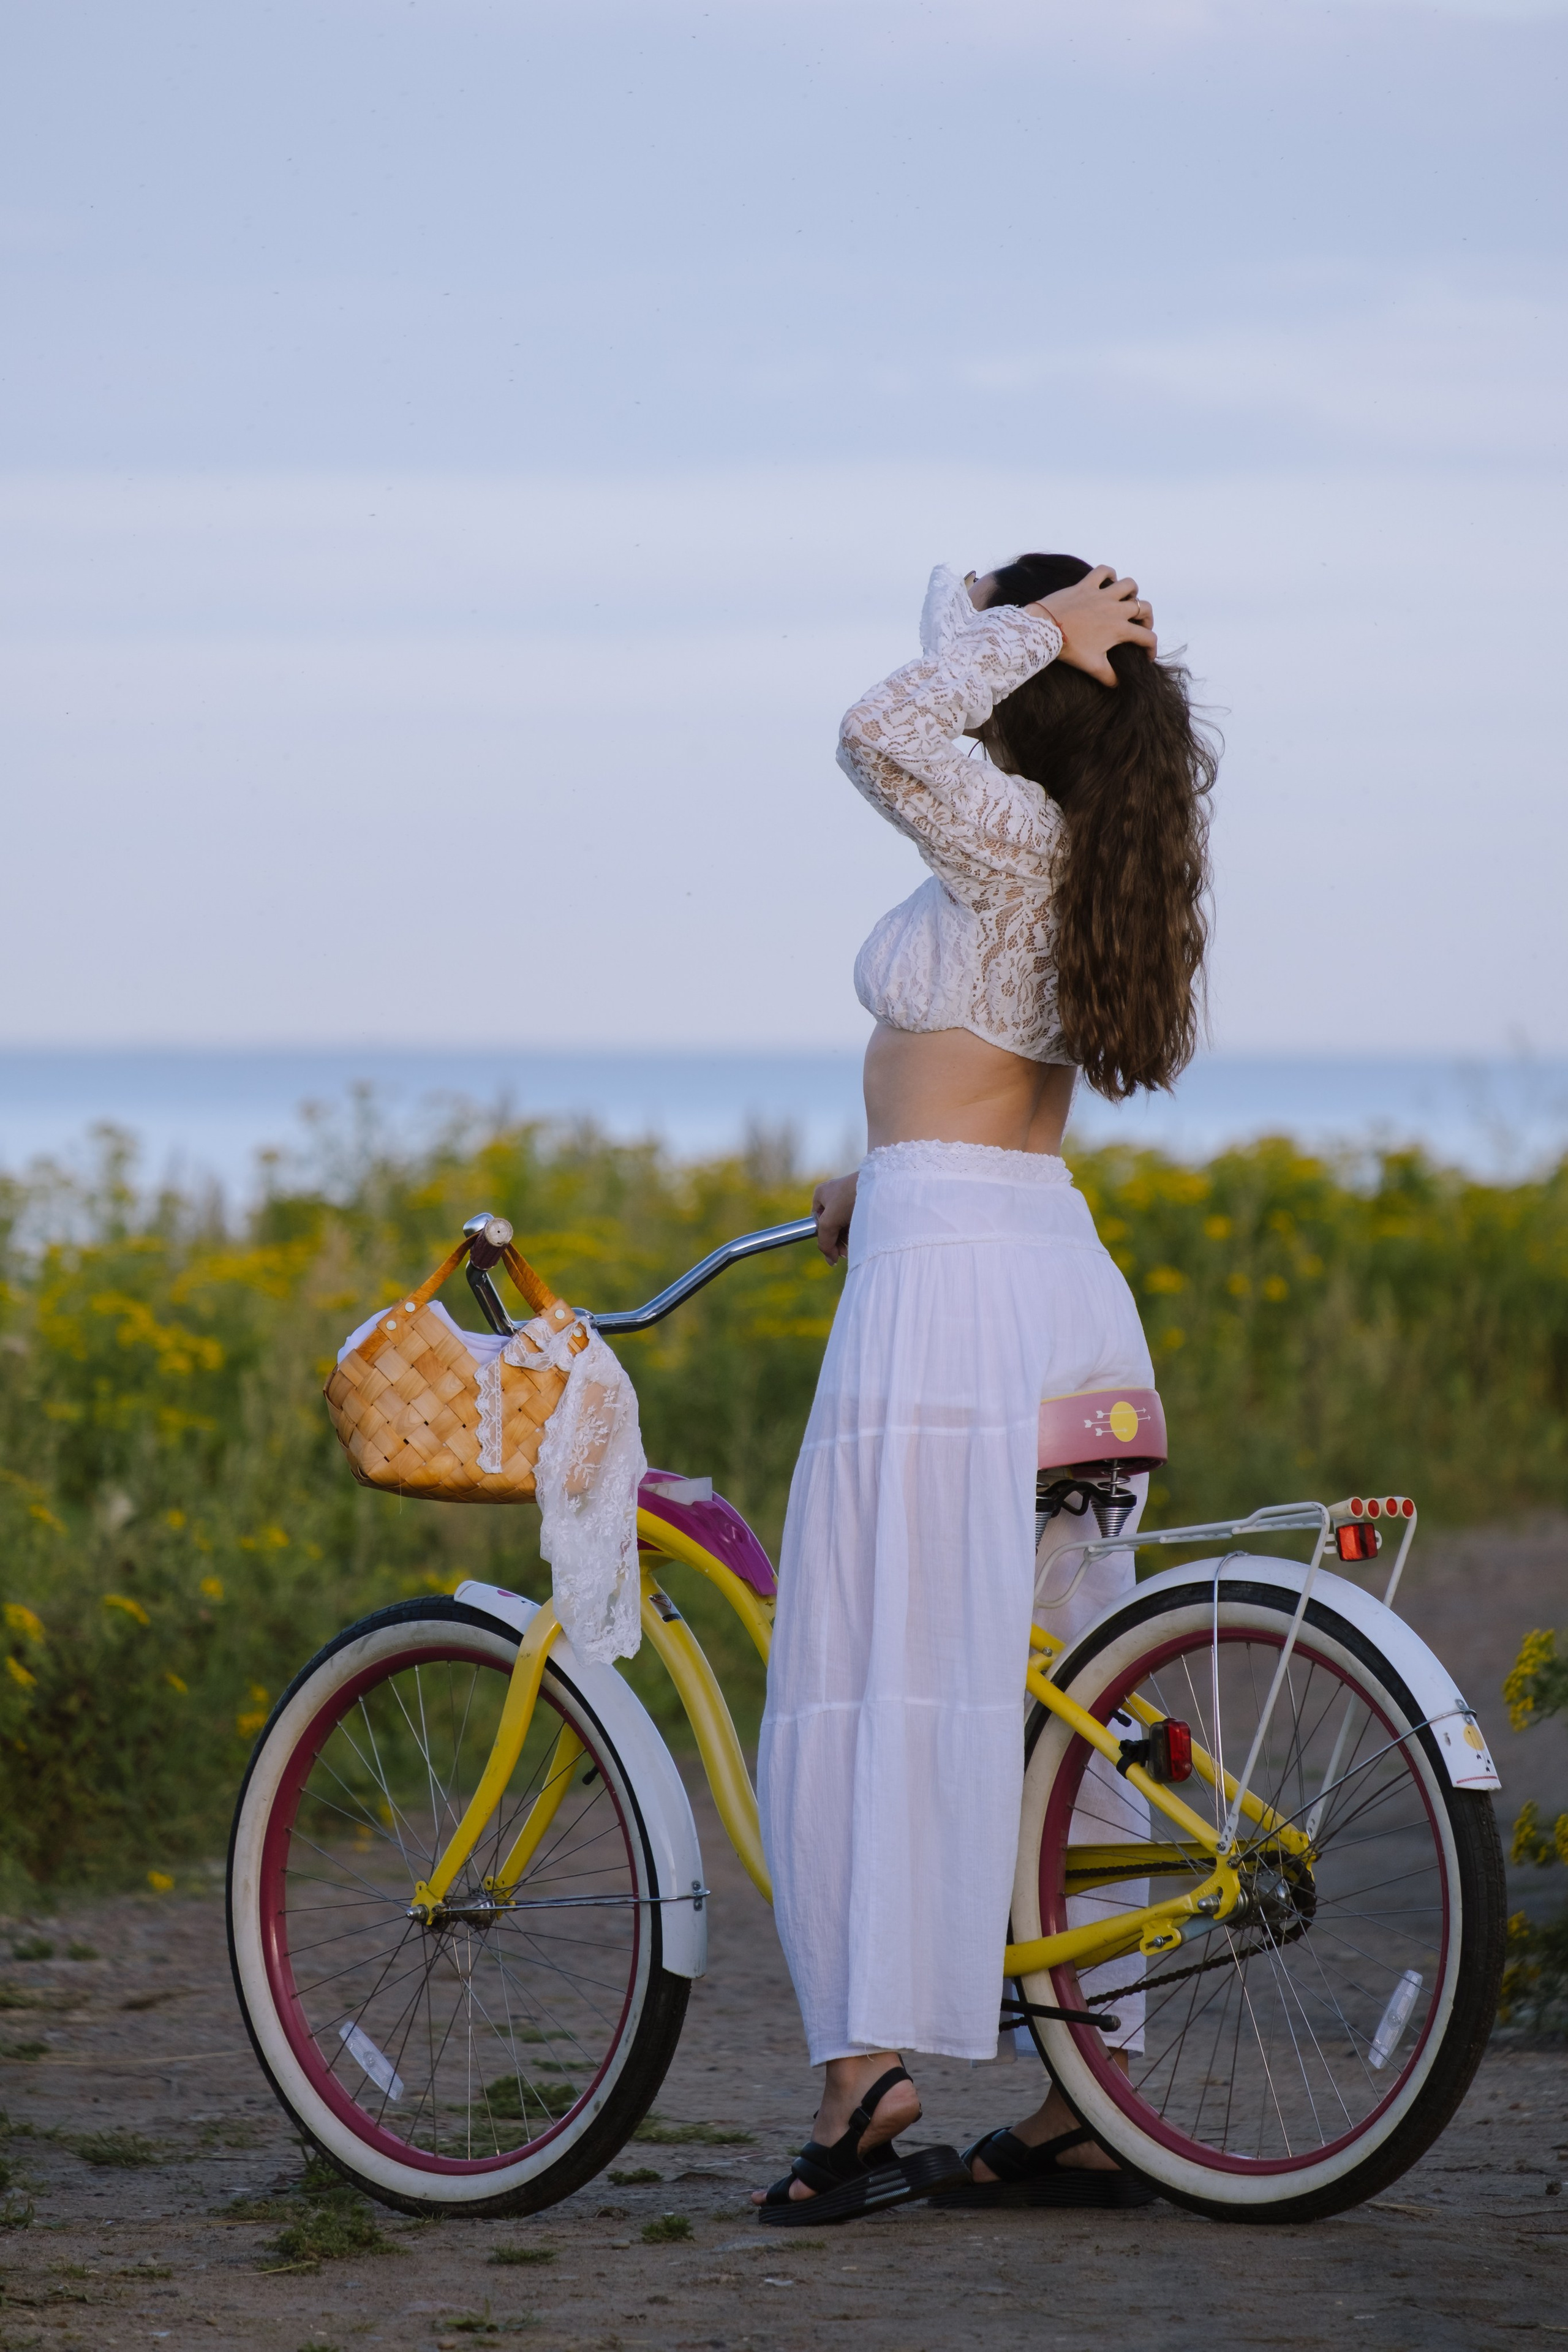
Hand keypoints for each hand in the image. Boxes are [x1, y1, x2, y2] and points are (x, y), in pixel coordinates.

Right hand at [811, 1172, 858, 1264]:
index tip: (834, 1254)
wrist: (878, 1184)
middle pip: (832, 1226)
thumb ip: (824, 1241)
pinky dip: (858, 1230)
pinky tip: (862, 1238)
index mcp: (821, 1194)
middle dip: (838, 1241)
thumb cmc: (849, 1198)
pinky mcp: (863, 1201)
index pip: (818, 1224)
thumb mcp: (829, 1222)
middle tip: (845, 1254)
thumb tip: (830, 1260)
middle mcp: (834, 1195)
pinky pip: (857, 1220)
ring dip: (848, 1238)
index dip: (825, 1240)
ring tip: (855, 1246)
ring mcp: (849, 1198)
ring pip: (845, 1224)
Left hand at [1029, 567, 1155, 686]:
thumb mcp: (1091, 666)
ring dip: (1132, 592)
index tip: (1147, 656)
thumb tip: (1119, 685)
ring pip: (1129, 585)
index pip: (1147, 638)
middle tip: (1140, 626)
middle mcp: (1115, 609)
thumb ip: (1109, 677)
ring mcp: (1101, 595)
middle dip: (1147, 618)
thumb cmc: (1069, 648)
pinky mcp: (1086, 585)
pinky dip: (1109, 574)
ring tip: (1127, 600)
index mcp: (1119, 629)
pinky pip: (1103, 571)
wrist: (1045, 629)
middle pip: (1144, 608)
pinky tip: (1108, 581)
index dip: (1151, 649)